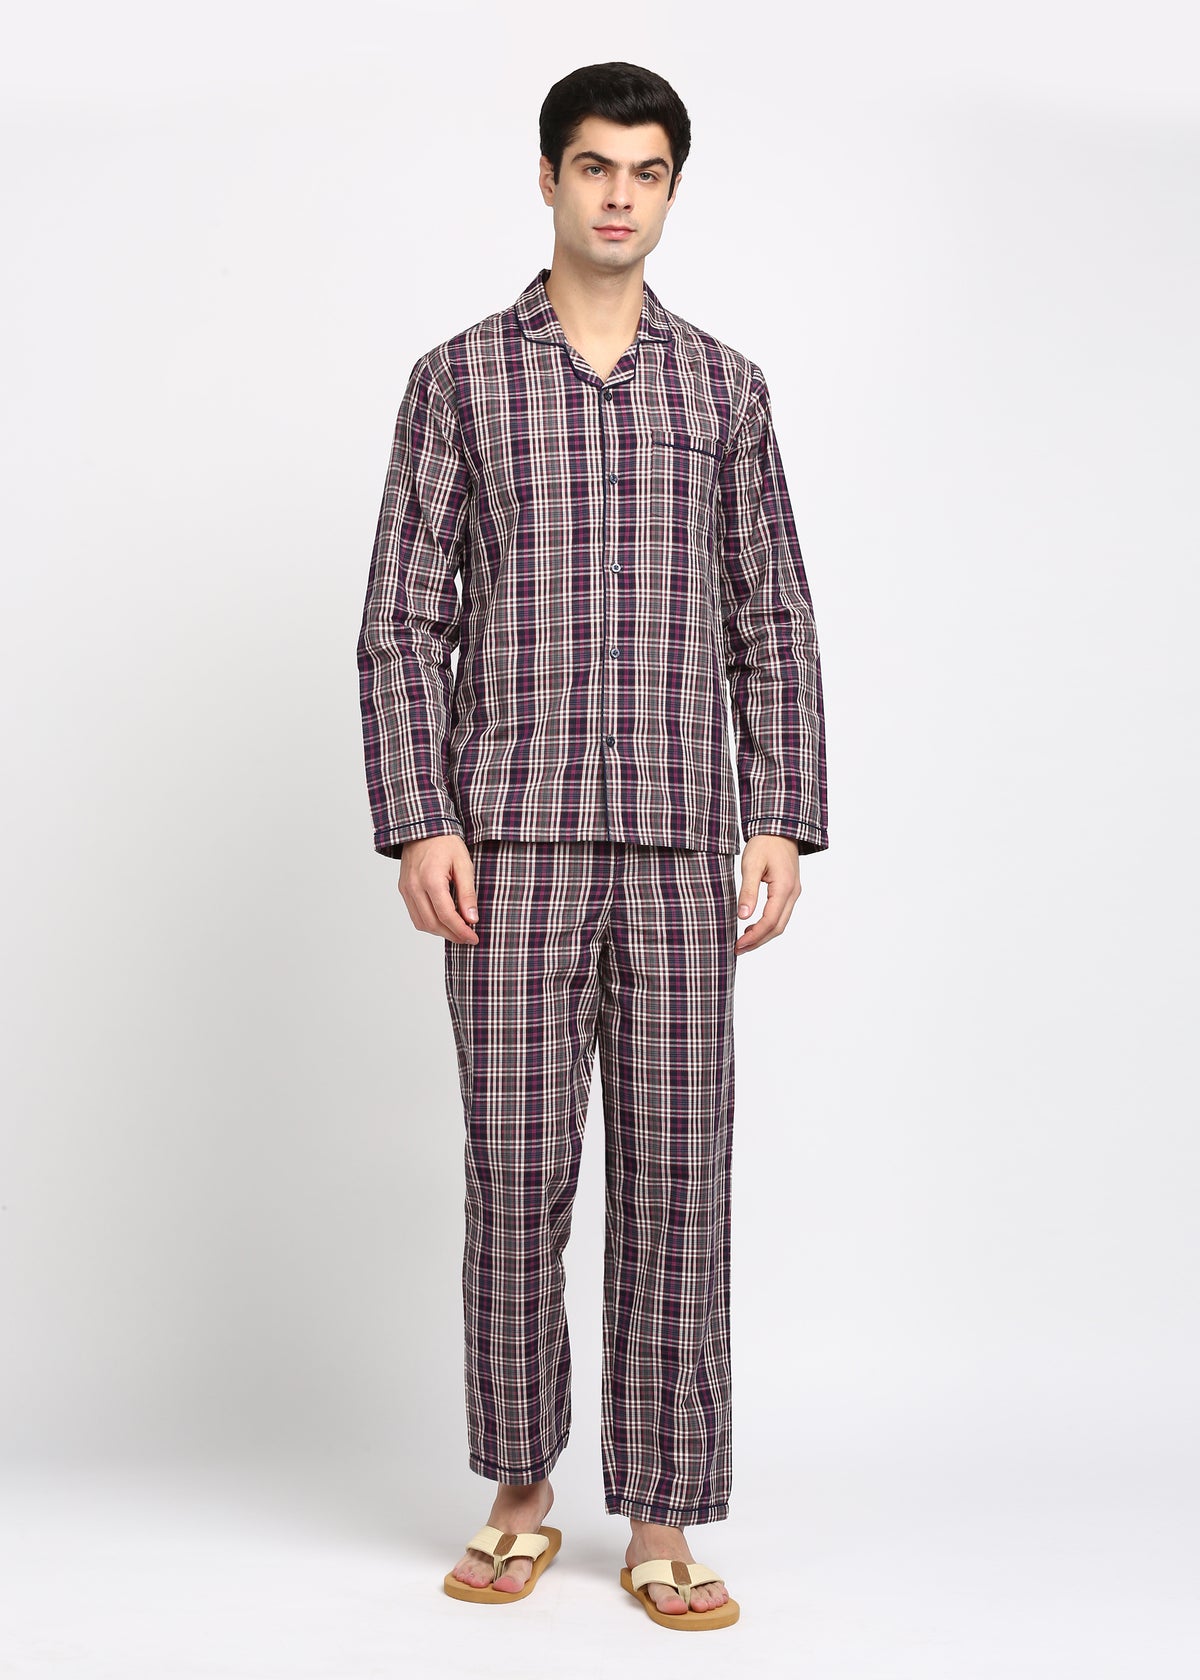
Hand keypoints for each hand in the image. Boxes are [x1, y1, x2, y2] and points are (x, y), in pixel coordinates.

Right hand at [399, 835, 479, 943]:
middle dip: (452, 935)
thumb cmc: (446, 843)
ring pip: (422, 923)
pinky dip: (429, 923)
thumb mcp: (464, 865)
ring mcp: (406, 889)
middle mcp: (414, 887)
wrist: (424, 828)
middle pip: (433, 924)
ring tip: (457, 931)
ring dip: (440, 932)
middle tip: (468, 938)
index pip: (446, 915)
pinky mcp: (403, 889)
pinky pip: (415, 915)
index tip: (474, 938)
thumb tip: (472, 919)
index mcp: (431, 879)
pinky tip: (443, 921)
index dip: (461, 931)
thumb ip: (467, 893)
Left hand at [734, 835, 801, 954]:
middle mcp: (793, 893)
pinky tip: (752, 926)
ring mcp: (793, 893)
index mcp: (784, 888)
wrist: (779, 828)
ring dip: (763, 935)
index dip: (754, 936)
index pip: (770, 921)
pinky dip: (767, 925)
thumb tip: (743, 916)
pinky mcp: (789, 891)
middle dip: (758, 941)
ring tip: (743, 942)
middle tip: (738, 948)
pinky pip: (780, 914)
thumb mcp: (751, 865)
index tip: (738, 944)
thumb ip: (748, 891)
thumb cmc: (764, 843)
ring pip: (780, 923)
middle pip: (778, 927)